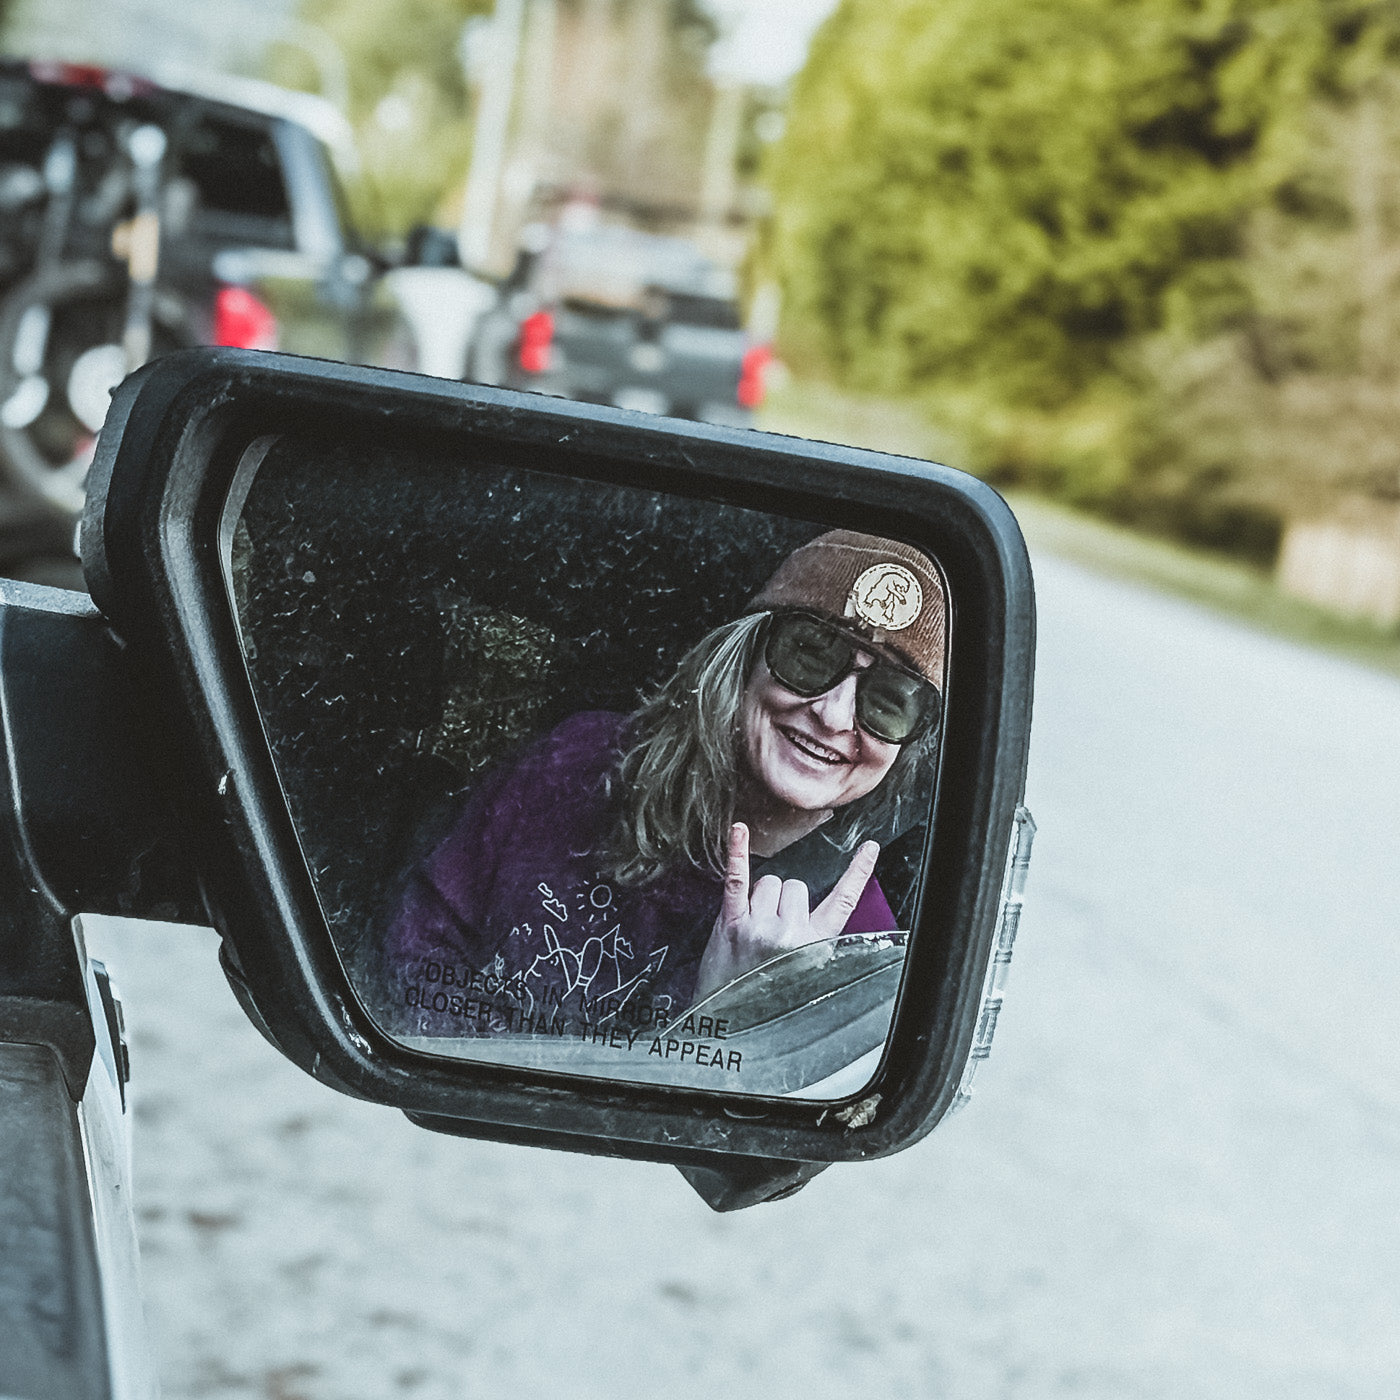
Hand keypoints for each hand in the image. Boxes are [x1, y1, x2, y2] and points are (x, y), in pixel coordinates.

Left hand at [693, 823, 879, 1001]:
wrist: (728, 1027)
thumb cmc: (767, 1001)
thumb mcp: (806, 975)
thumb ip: (814, 943)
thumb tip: (814, 915)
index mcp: (816, 946)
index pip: (844, 901)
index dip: (858, 872)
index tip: (869, 847)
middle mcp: (791, 934)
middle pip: (796, 886)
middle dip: (786, 899)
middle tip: (773, 930)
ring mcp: (759, 927)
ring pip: (769, 882)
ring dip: (762, 896)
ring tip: (754, 927)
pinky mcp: (731, 923)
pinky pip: (736, 879)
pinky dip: (736, 852)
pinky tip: (739, 830)